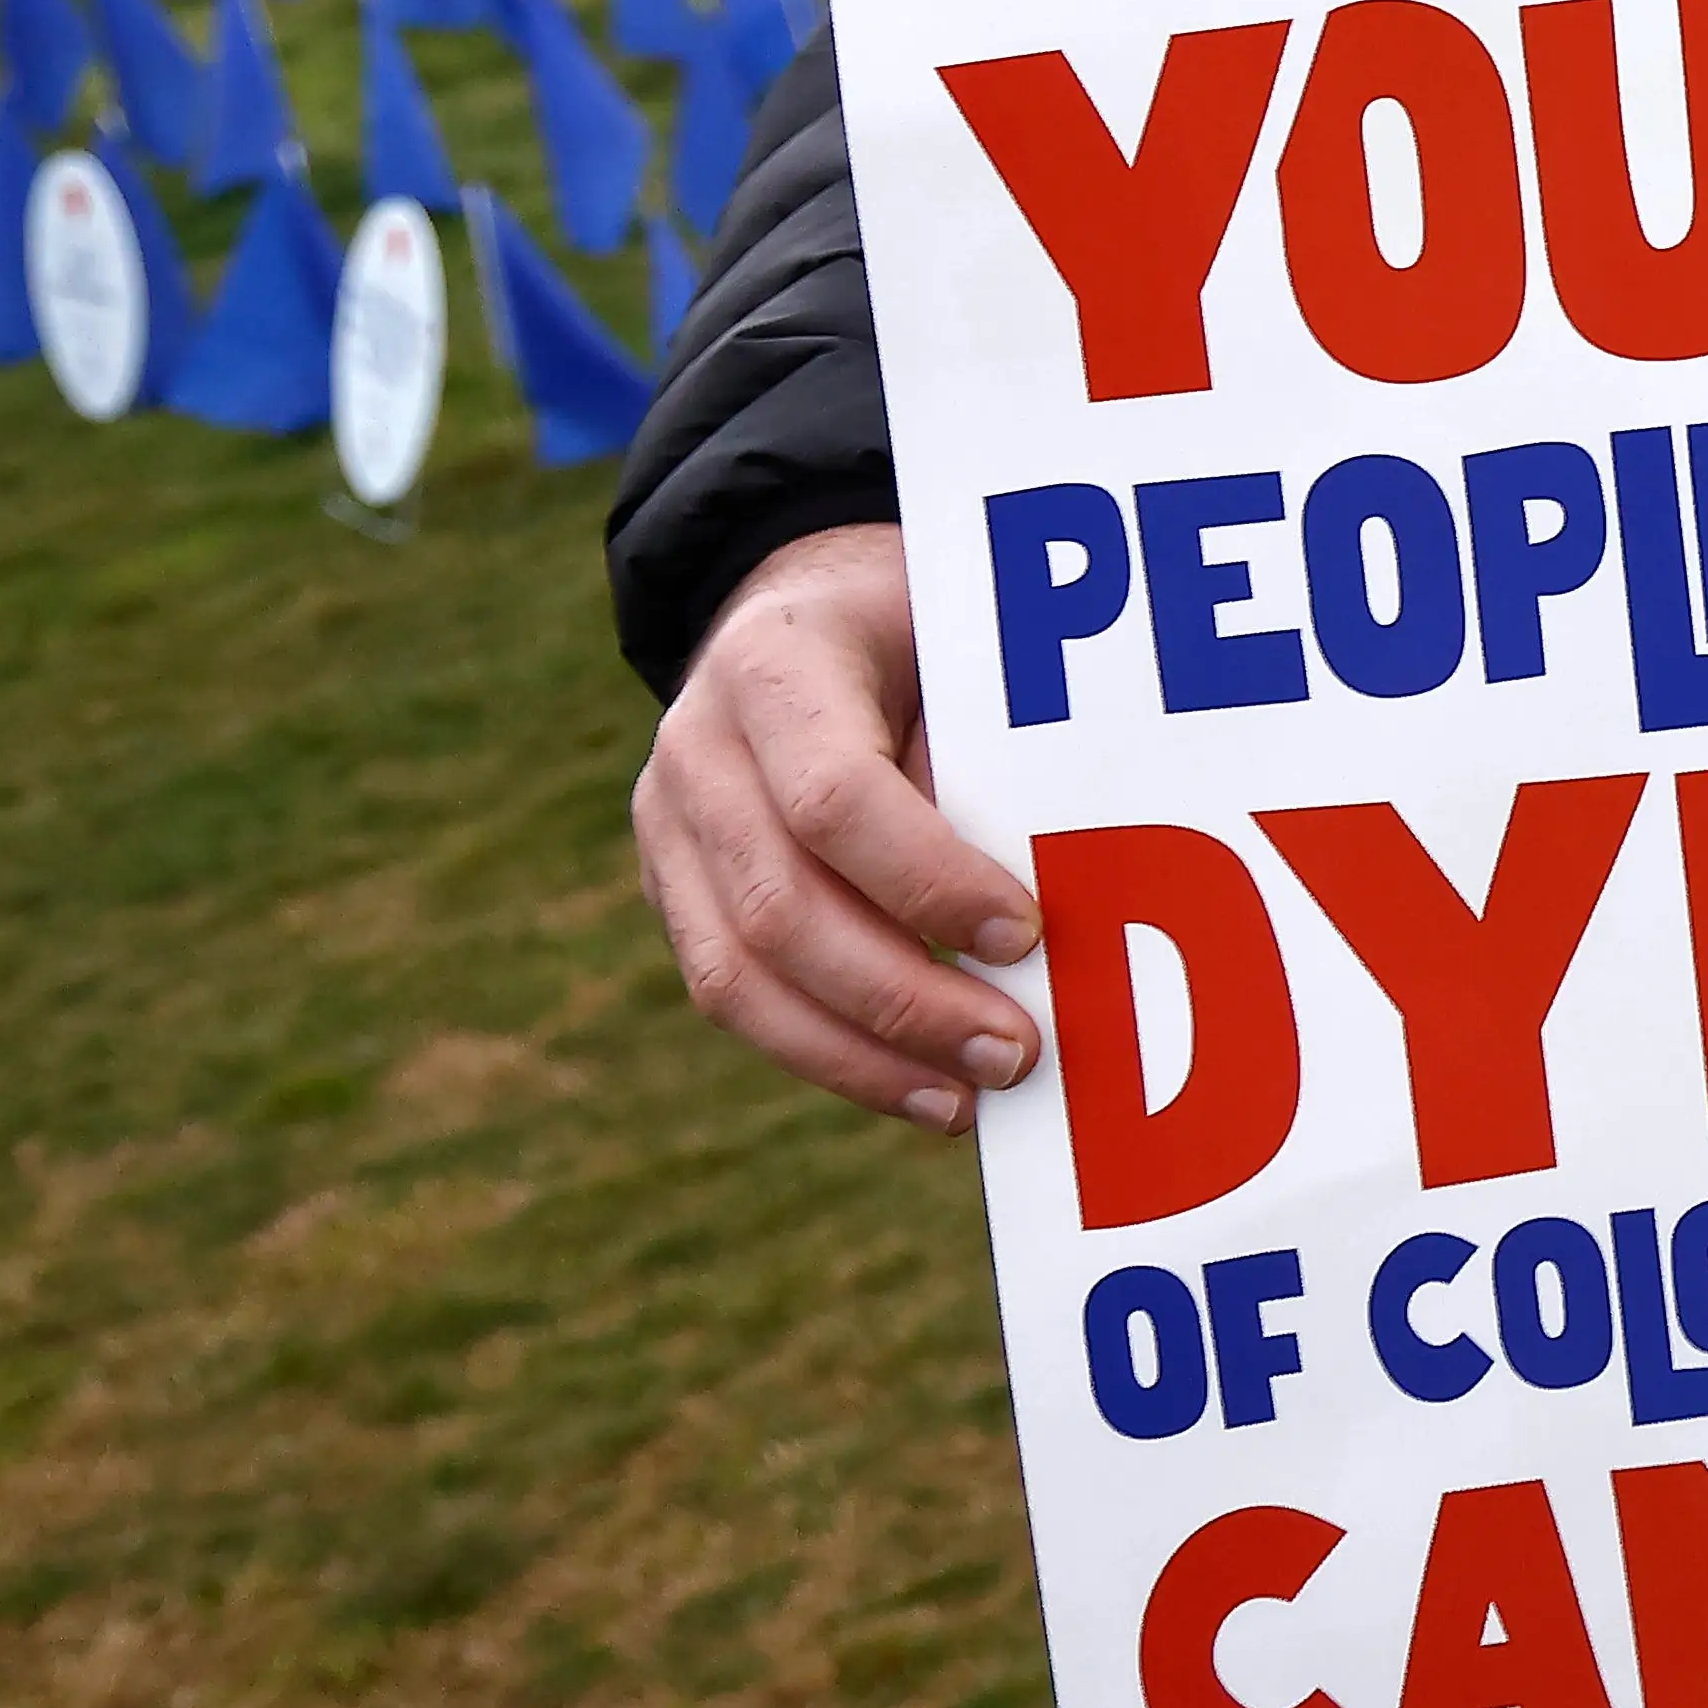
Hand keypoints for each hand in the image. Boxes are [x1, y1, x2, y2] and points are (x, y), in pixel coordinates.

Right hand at [631, 520, 1046, 1128]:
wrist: (808, 605)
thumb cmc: (922, 628)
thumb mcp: (962, 645)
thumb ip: (982, 753)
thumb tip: (1039, 918)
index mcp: (773, 666)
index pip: (834, 798)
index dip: (929, 879)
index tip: (1028, 934)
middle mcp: (697, 751)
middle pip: (781, 910)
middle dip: (903, 1000)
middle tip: (1015, 1054)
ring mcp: (668, 828)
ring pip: (737, 979)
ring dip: (860, 1058)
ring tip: (965, 1102)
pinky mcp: (673, 891)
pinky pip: (734, 995)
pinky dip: (827, 1055)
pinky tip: (915, 1088)